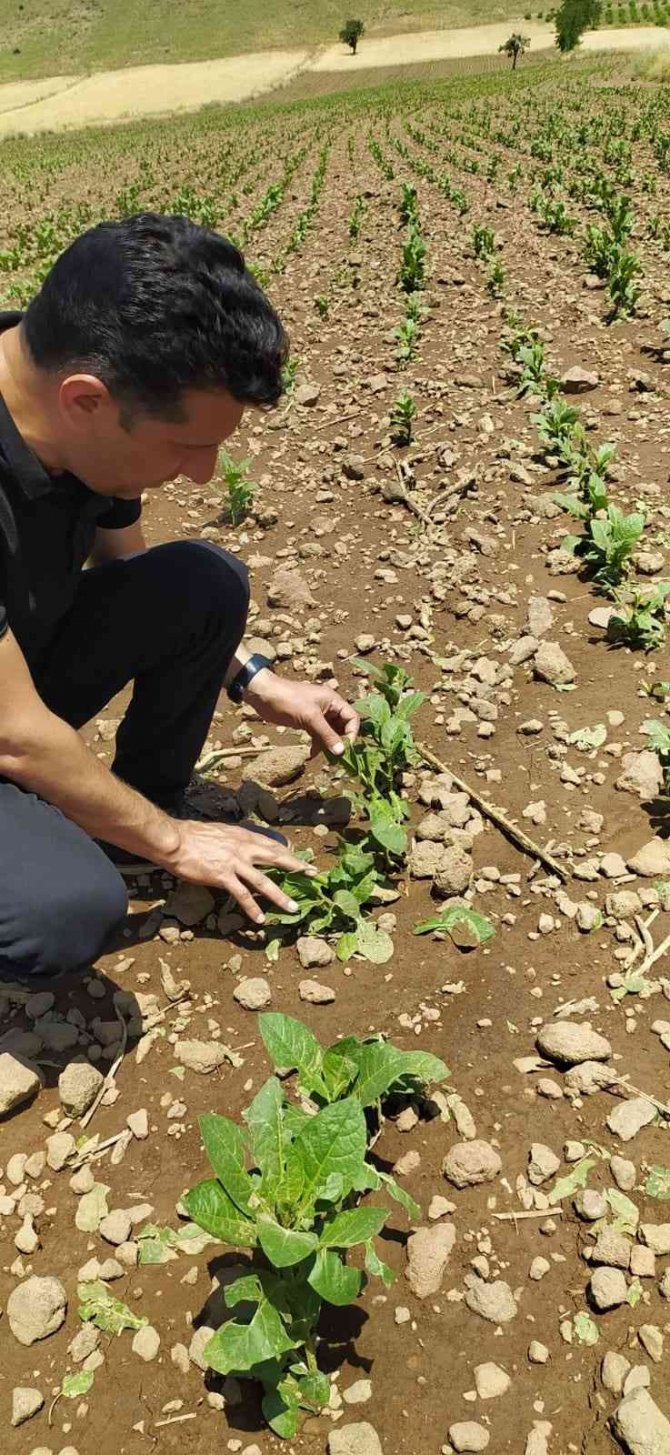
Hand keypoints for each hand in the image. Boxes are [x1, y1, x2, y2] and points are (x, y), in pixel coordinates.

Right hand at [159, 819, 311, 924]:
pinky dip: (253, 908)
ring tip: (293, 908)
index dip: (289, 853)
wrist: (174, 840)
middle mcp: (243, 847)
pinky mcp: (223, 876)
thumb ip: (235, 840)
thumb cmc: (192, 835)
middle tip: (313, 875)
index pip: (272, 844)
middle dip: (296, 867)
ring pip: (264, 881)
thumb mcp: (220, 832)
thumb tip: (243, 847)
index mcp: (243, 835)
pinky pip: (242, 895)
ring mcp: (234, 863)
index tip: (302, 860)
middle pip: (276, 858)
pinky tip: (261, 919)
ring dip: (280, 896)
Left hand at [245, 670, 359, 756]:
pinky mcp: (307, 721)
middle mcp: (328, 707)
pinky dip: (316, 745)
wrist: (263, 695)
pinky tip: (311, 755)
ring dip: (328, 745)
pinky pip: (318, 735)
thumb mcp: (310, 717)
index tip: (345, 748)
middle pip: (342, 727)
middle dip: (340, 742)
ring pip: (330, 733)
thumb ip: (326, 734)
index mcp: (333, 701)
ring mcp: (317, 715)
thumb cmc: (288, 700)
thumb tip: (341, 751)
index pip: (352, 718)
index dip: (352, 733)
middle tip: (336, 757)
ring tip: (325, 758)